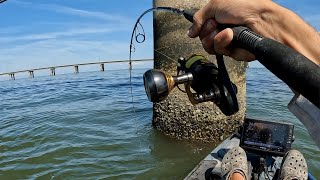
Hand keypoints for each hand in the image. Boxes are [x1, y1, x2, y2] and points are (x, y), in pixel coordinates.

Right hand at [188, 0, 319, 63]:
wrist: (262, 21)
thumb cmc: (244, 7)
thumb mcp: (215, 5)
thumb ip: (198, 18)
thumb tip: (189, 33)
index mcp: (217, 17)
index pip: (200, 28)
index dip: (201, 26)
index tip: (208, 21)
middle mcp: (221, 30)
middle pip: (202, 39)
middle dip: (207, 32)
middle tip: (217, 25)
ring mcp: (227, 41)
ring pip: (209, 47)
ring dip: (215, 38)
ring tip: (227, 32)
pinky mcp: (233, 51)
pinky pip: (220, 52)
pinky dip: (224, 43)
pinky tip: (232, 36)